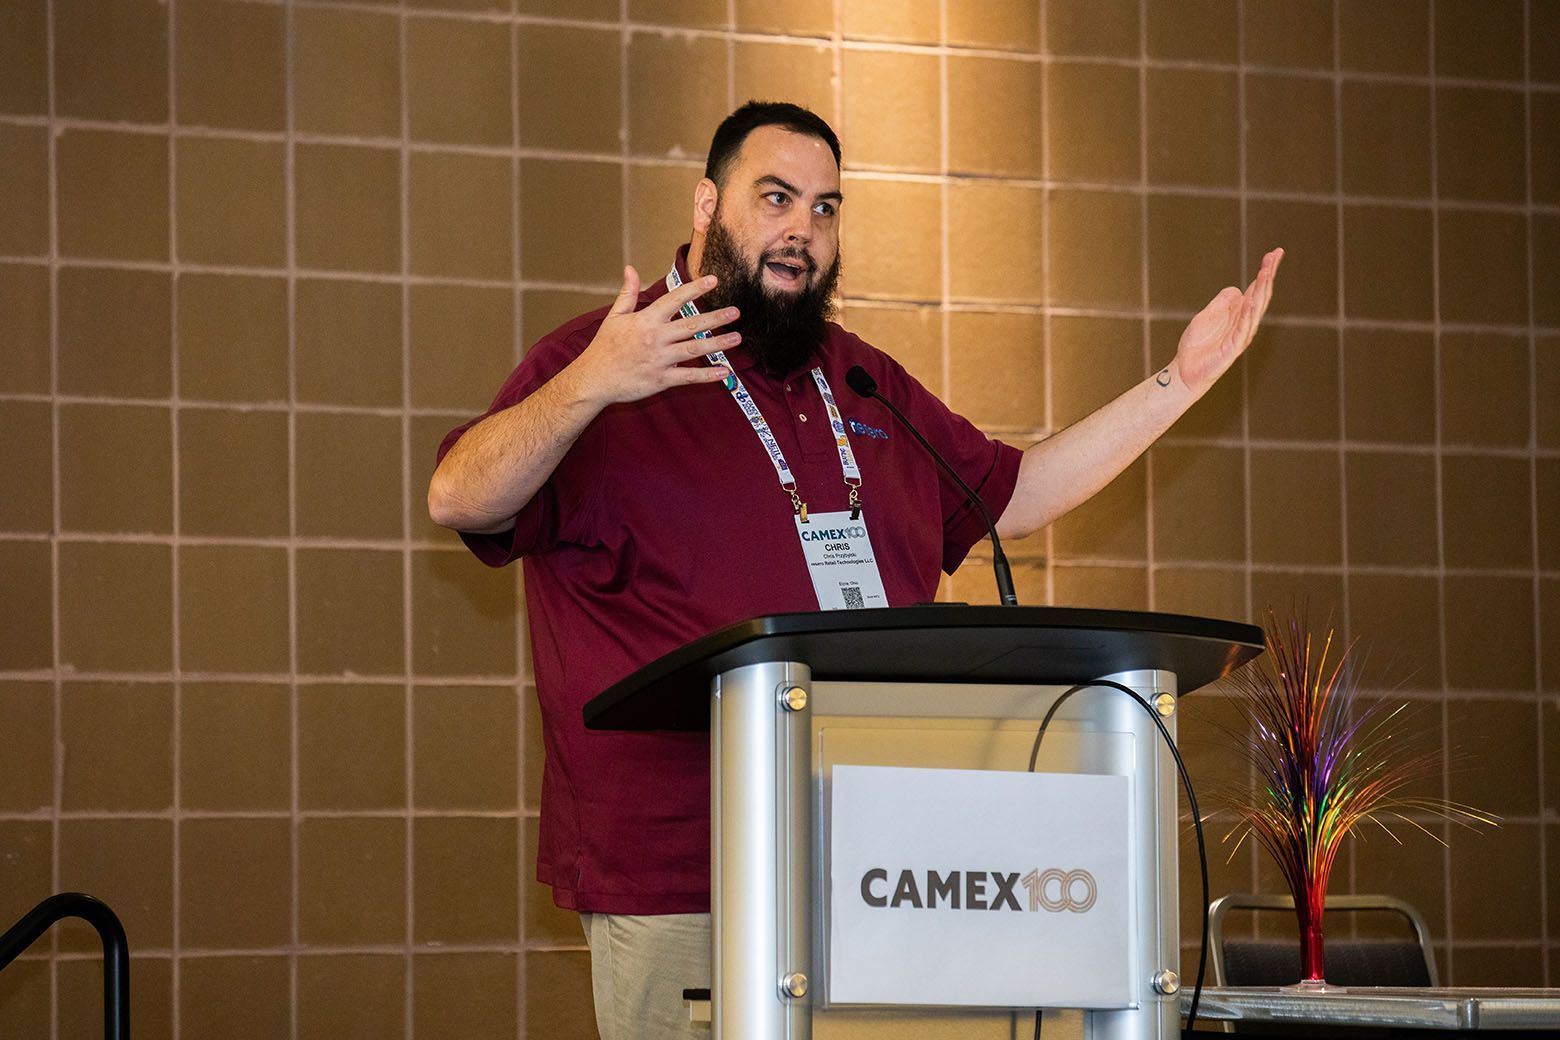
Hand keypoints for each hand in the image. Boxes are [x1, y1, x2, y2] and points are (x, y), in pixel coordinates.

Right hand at [569, 266, 739, 405]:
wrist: (594, 379)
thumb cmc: (604, 347)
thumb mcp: (614, 317)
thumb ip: (627, 293)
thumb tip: (630, 268)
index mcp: (646, 320)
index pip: (674, 300)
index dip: (695, 289)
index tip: (714, 280)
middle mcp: (655, 338)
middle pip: (691, 324)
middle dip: (715, 318)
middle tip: (736, 311)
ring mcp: (660, 359)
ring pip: (694, 349)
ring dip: (718, 344)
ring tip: (737, 338)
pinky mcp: (661, 380)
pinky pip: (688, 376)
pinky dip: (707, 375)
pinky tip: (725, 372)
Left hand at [1173, 247, 1283, 396]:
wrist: (1185, 369)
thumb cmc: (1198, 344)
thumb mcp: (1209, 315)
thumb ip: (1223, 302)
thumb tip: (1238, 289)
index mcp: (1239, 314)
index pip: (1257, 289)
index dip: (1266, 271)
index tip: (1275, 253)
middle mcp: (1244, 323)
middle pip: (1261, 295)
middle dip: (1268, 274)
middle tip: (1276, 255)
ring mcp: (1240, 335)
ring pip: (1255, 309)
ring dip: (1261, 290)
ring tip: (1266, 271)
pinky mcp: (1233, 347)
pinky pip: (1243, 328)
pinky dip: (1248, 315)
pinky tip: (1252, 300)